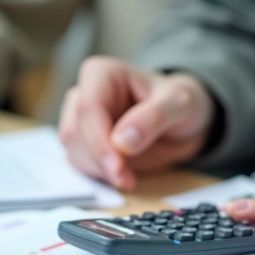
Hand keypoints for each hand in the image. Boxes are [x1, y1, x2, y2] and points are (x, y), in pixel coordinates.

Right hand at [58, 56, 215, 190]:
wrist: (180, 121)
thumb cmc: (178, 103)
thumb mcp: (179, 104)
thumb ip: (154, 117)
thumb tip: (123, 142)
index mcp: (102, 73)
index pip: (88, 107)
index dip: (99, 141)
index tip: (118, 167)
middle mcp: (84, 93)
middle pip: (75, 132)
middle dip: (100, 161)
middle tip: (128, 180)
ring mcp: (81, 120)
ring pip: (73, 151)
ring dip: (98, 171)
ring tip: (129, 177)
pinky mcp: (83, 143)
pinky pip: (80, 164)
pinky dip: (98, 175)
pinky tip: (122, 176)